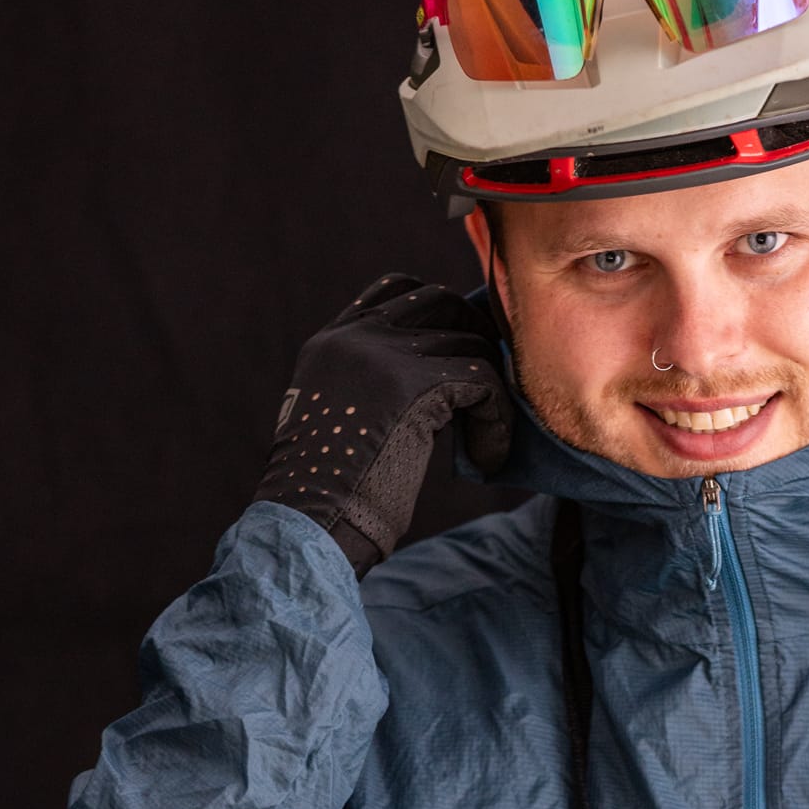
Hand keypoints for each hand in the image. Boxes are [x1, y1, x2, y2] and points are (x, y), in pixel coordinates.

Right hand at [254, 276, 509, 573]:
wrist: (311, 519)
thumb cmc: (326, 493)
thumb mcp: (338, 419)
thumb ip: (370, 385)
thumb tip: (433, 378)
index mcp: (332, 342)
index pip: (395, 289)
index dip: (440, 312)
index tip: (458, 350)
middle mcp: (357, 338)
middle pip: (440, 301)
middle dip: (474, 334)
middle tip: (488, 383)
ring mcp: (386, 356)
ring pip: (470, 343)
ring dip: (490, 391)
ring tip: (484, 440)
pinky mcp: (418, 386)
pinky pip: (484, 384)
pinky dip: (496, 422)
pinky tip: (486, 458)